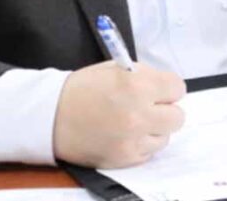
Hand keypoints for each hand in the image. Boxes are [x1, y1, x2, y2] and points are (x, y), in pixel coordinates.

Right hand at [52, 61, 185, 167]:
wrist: (49, 117)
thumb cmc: (82, 89)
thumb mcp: (116, 69)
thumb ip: (146, 76)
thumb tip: (167, 87)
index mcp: (138, 86)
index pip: (178, 89)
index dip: (168, 89)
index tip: (159, 91)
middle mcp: (139, 115)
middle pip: (177, 117)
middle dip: (165, 110)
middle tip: (149, 108)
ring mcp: (132, 139)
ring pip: (164, 137)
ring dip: (153, 130)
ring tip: (132, 122)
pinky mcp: (124, 158)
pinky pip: (148, 152)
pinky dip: (140, 144)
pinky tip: (124, 135)